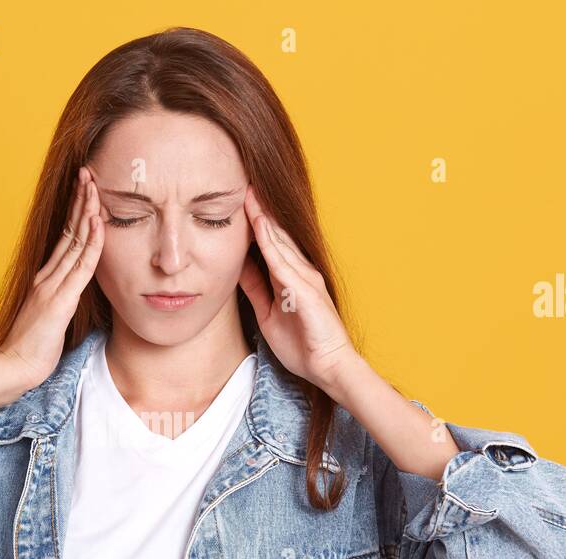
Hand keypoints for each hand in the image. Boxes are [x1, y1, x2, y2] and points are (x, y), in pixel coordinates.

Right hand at [0, 165, 104, 391]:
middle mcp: (48, 276)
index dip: (76, 214)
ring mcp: (53, 285)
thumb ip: (57, 303)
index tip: (85, 191)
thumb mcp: (47, 319)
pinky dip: (92, 241)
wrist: (13, 367)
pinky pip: (81, 266)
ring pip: (76, 241)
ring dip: (87, 211)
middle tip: (88, 173)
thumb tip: (69, 296)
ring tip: (94, 184)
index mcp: (45, 280)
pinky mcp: (61, 300)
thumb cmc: (30, 350)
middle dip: (80, 200)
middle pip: (69, 231)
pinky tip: (98, 221)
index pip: (65, 239)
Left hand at [238, 184, 356, 394]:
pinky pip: (282, 261)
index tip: (239, 203)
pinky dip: (269, 242)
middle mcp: (301, 272)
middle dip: (260, 211)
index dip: (256, 223)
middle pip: (276, 235)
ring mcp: (305, 278)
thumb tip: (238, 269)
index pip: (271, 244)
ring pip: (279, 242)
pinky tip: (258, 225)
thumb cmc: (302, 343)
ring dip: (263, 217)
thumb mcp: (268, 312)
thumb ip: (256, 289)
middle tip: (243, 184)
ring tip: (248, 194)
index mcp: (292, 277)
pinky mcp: (305, 290)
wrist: (327, 366)